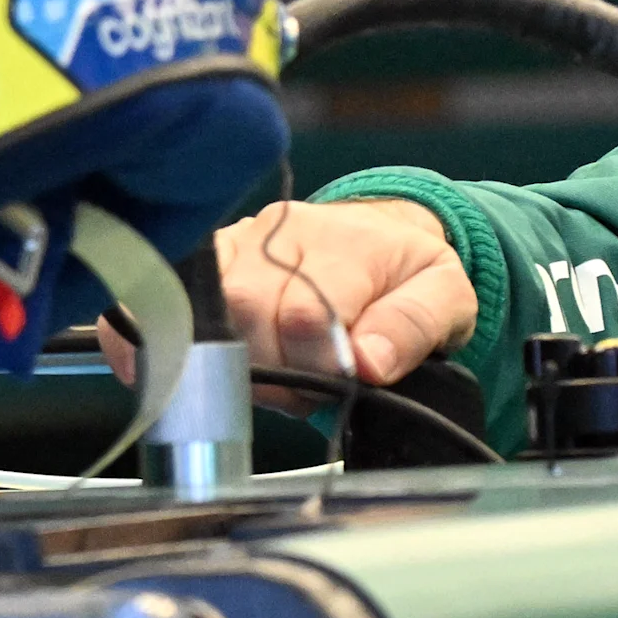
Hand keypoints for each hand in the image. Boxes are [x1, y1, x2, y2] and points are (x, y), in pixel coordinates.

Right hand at [99, 201, 476, 405]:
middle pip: (247, 312)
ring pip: (207, 310)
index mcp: (347, 242)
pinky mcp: (209, 258)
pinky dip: (175, 336)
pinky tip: (197, 361)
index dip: (316, 364)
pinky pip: (171, 297)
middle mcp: (284, 232)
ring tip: (278, 371)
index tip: (340, 383)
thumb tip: (367, 361)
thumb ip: (413, 327)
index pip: (307, 310)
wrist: (383, 235)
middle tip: (309, 385)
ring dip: (237, 363)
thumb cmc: (408, 273)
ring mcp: (239, 242)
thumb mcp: (447, 298)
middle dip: (276, 369)